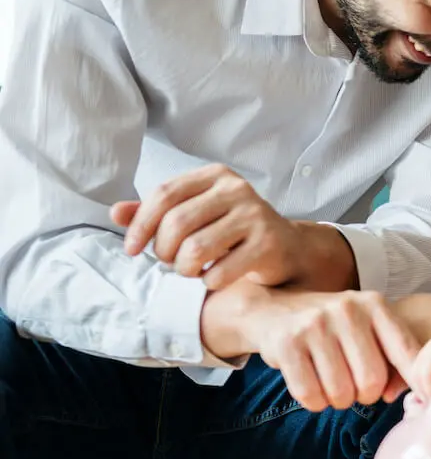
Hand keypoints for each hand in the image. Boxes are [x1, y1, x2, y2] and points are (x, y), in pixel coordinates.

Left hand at [111, 163, 309, 290]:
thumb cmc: (233, 231)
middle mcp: (237, 189)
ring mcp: (255, 216)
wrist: (286, 248)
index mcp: (215, 176)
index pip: (164, 194)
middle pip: (177, 223)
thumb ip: (157, 212)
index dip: (140, 224)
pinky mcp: (268, 244)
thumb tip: (116, 212)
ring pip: (196, 249)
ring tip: (190, 270)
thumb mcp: (196, 215)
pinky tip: (213, 279)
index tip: (131, 249)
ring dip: (184, 269)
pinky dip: (209, 282)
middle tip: (169, 262)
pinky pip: (221, 271)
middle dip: (163, 251)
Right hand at [235, 289, 418, 411]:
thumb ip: (393, 360)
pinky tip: (313, 388)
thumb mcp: (367, 330)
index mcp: (375, 305)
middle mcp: (348, 310)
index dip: (415, 382)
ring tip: (332, 385)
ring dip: (338, 401)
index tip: (418, 399)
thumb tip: (394, 395)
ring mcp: (315, 324)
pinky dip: (315, 402)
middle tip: (354, 388)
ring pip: (341, 393)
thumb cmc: (333, 328)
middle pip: (372, 381)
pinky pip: (311, 395)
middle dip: (365, 396)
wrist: (274, 309)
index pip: (406, 352)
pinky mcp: (287, 343)